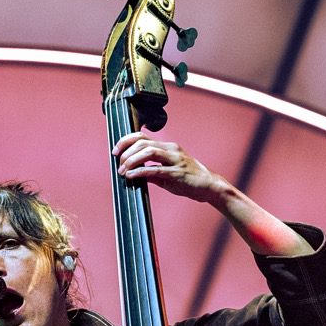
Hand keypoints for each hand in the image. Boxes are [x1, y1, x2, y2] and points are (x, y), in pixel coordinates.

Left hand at [112, 132, 311, 256]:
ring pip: (148, 152)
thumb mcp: (168, 176)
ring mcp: (175, 160)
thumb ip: (152, 173)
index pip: (143, 137)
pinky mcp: (177, 173)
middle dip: (126, 151)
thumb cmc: (189, 182)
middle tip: (118, 163)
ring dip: (132, 160)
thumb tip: (136, 174)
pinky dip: (140, 171)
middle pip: (143, 142)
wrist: (210, 188)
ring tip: (123, 170)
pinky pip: (155, 169)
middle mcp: (171, 149)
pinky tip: (131, 176)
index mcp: (168, 147)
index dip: (126, 141)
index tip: (115, 151)